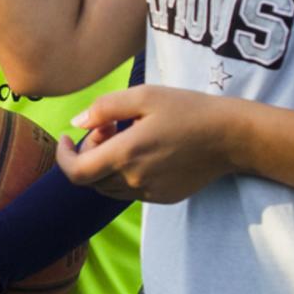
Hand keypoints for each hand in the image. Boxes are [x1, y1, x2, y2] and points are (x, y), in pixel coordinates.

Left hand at [60, 85, 242, 202]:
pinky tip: (143, 151)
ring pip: (109, 187)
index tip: (66, 138)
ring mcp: (150, 193)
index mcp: (126, 154)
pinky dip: (124, 174)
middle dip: (88, 153)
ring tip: (125, 136)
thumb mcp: (144, 96)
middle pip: (91, 179)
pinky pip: (130, 192)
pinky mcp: (163, 198)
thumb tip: (76, 122)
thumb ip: (104, 109)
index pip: (76, 173)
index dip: (63, 157)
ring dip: (105, 165)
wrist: (230, 137)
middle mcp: (134, 180)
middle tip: (107, 127)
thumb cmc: (188, 110)